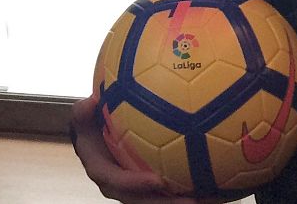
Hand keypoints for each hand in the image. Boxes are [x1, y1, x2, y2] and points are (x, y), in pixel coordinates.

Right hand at [71, 93, 210, 202]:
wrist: (94, 139)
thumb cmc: (89, 127)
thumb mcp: (81, 117)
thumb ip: (82, 112)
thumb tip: (90, 102)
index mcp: (102, 172)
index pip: (118, 182)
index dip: (135, 184)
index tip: (157, 180)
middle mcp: (119, 187)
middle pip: (143, 201)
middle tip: (191, 201)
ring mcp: (135, 189)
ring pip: (158, 201)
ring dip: (182, 203)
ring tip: (210, 199)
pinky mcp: (149, 187)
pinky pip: (168, 192)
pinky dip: (190, 191)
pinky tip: (215, 188)